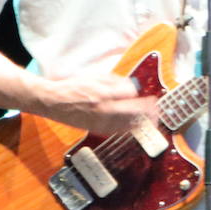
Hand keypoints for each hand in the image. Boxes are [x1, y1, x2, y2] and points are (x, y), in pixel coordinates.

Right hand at [36, 74, 159, 134]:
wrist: (53, 101)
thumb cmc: (75, 87)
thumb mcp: (97, 77)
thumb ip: (117, 83)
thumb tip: (134, 89)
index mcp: (104, 94)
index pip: (132, 98)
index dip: (145, 100)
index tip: (153, 101)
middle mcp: (103, 110)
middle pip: (132, 114)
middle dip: (148, 115)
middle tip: (157, 114)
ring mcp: (99, 122)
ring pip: (126, 126)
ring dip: (141, 124)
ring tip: (150, 122)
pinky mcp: (95, 129)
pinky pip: (116, 131)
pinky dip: (128, 129)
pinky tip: (134, 127)